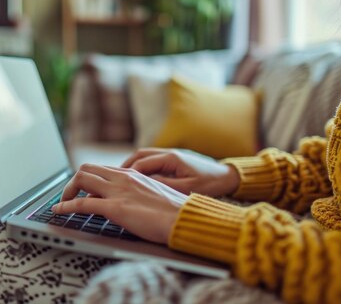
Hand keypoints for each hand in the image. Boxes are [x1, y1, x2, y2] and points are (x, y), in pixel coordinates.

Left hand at [52, 164, 186, 243]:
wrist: (185, 219)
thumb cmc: (175, 211)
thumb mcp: (154, 194)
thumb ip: (139, 192)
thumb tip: (131, 201)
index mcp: (132, 174)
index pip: (101, 168)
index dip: (87, 178)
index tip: (82, 189)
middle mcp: (122, 178)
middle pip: (86, 169)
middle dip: (72, 182)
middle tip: (68, 196)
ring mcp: (118, 191)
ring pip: (81, 180)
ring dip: (66, 192)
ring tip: (61, 204)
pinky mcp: (115, 208)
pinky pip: (82, 203)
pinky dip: (66, 207)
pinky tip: (59, 212)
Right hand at [122, 148, 239, 196]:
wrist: (228, 176)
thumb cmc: (210, 183)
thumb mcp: (187, 188)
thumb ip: (164, 186)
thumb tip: (143, 186)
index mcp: (171, 158)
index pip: (141, 163)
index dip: (127, 174)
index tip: (117, 184)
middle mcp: (169, 153)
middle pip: (139, 156)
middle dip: (124, 167)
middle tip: (113, 180)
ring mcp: (171, 155)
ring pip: (144, 157)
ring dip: (131, 167)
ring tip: (121, 180)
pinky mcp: (174, 160)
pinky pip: (152, 161)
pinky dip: (141, 168)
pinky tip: (137, 180)